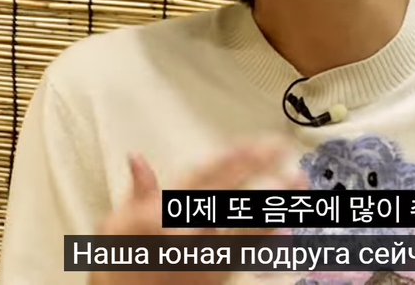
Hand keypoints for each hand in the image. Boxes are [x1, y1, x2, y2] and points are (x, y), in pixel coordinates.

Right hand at [88, 139, 304, 284]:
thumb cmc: (121, 263)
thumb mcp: (116, 223)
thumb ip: (137, 190)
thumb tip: (136, 157)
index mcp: (163, 213)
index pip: (203, 178)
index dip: (233, 158)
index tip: (257, 142)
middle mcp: (188, 232)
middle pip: (231, 195)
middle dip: (260, 171)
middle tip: (285, 151)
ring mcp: (206, 256)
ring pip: (247, 225)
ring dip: (274, 201)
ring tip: (297, 181)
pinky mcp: (217, 277)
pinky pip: (248, 255)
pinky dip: (268, 239)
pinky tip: (287, 225)